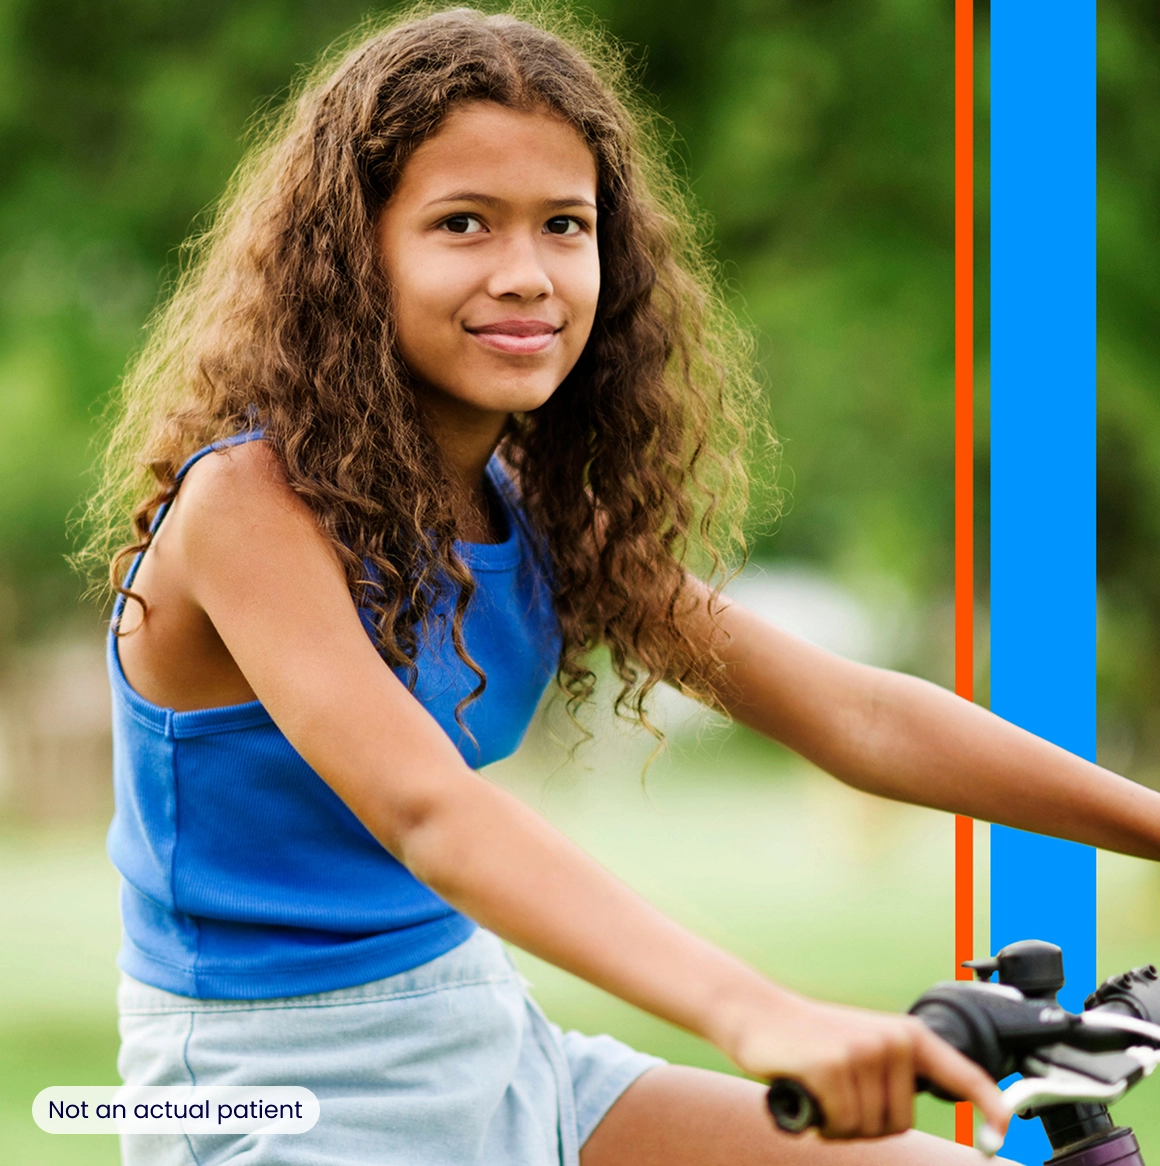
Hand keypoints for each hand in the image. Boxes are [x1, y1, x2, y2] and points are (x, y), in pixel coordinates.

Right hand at [723, 991, 1008, 1140]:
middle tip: (837, 1094)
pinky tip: (807, 1092)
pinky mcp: (834, 1067)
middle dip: (866, 1122)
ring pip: (868, 1127)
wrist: (757, 1015)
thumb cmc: (809, 1041)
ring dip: (840, 1123)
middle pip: (899, 1122)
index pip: (959, 1072)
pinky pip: (841, 1124)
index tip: (1005, 1129)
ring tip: (820, 1087)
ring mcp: (863, 1051)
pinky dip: (822, 1121)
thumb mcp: (860, 1047)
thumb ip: (890, 1074)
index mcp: (905, 1035)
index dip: (989, 1103)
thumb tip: (904, 1114)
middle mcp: (891, 1040)